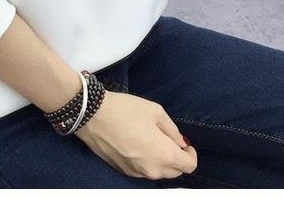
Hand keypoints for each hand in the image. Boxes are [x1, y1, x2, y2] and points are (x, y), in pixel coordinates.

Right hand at [74, 90, 197, 179]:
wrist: (92, 116)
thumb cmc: (125, 110)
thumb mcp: (155, 111)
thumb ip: (172, 130)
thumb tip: (180, 142)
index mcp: (164, 155)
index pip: (189, 166)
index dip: (191, 154)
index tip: (185, 143)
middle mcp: (153, 170)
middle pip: (175, 172)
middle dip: (177, 158)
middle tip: (169, 140)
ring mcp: (137, 173)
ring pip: (158, 173)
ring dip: (161, 161)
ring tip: (152, 141)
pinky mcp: (123, 171)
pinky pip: (143, 171)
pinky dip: (147, 162)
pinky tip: (138, 145)